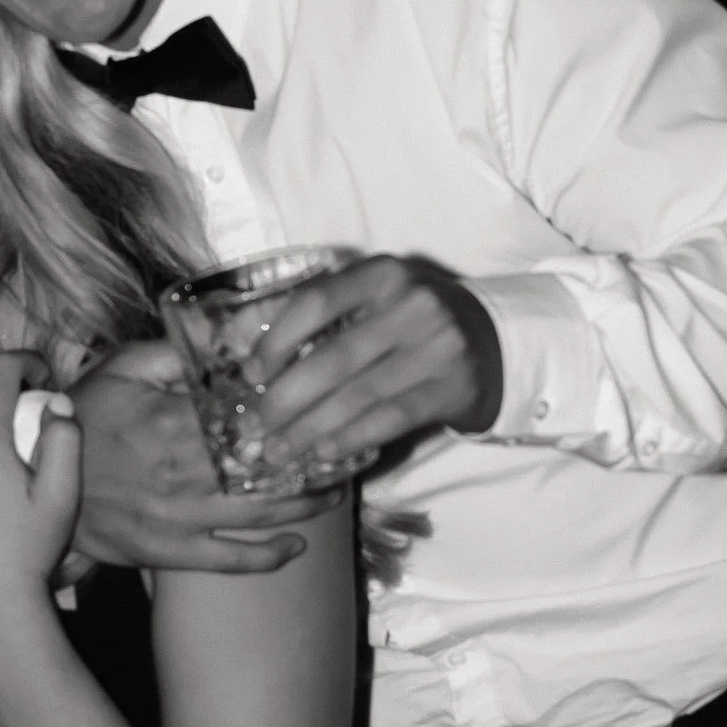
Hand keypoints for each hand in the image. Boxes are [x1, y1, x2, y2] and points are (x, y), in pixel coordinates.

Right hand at [70, 342, 334, 574]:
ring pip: (260, 514)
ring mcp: (181, 516)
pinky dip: (266, 556)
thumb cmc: (81, 417)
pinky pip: (228, 559)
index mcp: (178, 422)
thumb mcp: (121, 368)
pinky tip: (296, 547)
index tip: (327, 403)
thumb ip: (174, 353)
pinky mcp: (170, 551)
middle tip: (348, 449)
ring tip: (336, 490)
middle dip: (314, 460)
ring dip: (306, 504)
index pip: (253, 416)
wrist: (34, 478)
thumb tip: (227, 343)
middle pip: (269, 468)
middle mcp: (188, 472)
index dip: (296, 413)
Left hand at [245, 253, 502, 475]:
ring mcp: (437, 347)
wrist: (489, 339)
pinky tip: (322, 453)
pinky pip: (390, 418)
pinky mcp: (451, 388)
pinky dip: (351, 438)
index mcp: (381, 273)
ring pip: (359, 395)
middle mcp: (412, 304)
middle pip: (334, 358)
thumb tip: (237, 338)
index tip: (251, 374)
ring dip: (310, 429)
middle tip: (254, 426)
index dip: (276, 340)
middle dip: (286, 398)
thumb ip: (312, 311)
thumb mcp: (368, 297)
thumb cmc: (409, 318)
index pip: (315, 302)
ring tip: (277, 450)